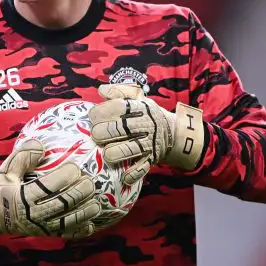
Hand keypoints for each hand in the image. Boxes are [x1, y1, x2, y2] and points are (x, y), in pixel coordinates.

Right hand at [0, 139, 100, 240]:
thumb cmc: (4, 190)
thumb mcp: (7, 171)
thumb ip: (22, 157)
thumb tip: (41, 146)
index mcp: (22, 196)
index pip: (48, 186)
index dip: (65, 176)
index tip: (74, 167)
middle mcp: (33, 213)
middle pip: (63, 203)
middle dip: (80, 191)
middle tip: (89, 181)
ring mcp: (42, 226)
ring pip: (69, 220)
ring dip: (85, 211)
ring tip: (95, 201)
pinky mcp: (48, 235)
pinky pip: (68, 234)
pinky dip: (81, 229)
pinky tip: (91, 222)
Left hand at [88, 84, 204, 184]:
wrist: (172, 132)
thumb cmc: (145, 114)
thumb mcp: (136, 98)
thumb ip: (118, 91)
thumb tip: (101, 90)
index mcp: (139, 108)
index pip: (117, 107)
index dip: (100, 112)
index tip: (93, 116)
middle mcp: (144, 125)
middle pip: (117, 129)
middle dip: (101, 133)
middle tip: (96, 135)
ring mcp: (148, 144)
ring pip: (127, 150)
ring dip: (112, 153)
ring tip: (106, 153)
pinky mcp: (150, 159)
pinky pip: (140, 168)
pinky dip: (131, 173)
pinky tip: (123, 175)